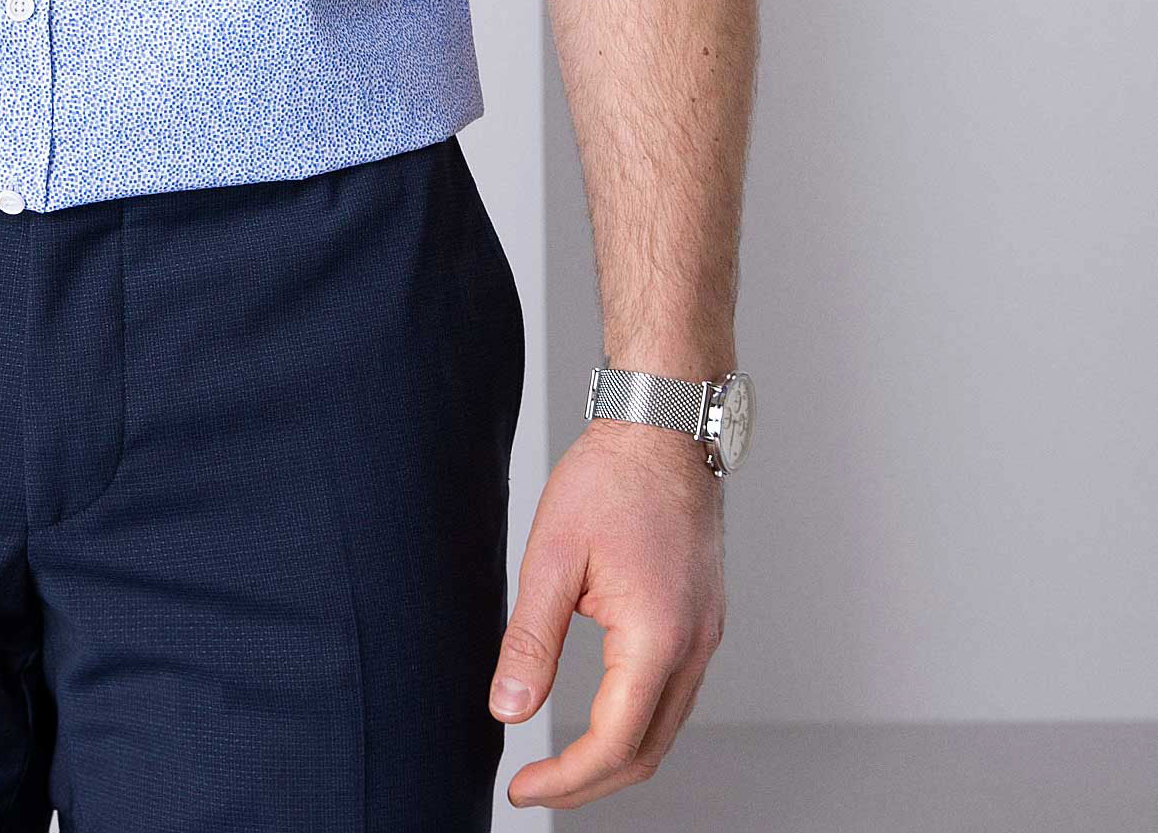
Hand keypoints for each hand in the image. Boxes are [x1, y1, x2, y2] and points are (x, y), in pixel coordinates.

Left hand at [490, 421, 725, 807]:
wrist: (664, 426)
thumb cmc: (610, 479)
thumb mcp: (552, 557)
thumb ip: (530, 641)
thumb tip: (508, 712)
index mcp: (658, 637)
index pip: (614, 744)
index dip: (566, 779)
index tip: (521, 788)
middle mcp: (695, 647)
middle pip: (646, 752)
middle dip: (589, 783)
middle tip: (534, 785)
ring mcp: (707, 636)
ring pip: (665, 730)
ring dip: (615, 757)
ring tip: (559, 762)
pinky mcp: (704, 622)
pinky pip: (674, 696)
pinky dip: (637, 723)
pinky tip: (601, 717)